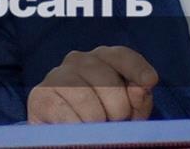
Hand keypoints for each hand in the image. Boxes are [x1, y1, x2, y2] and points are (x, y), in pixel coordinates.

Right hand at [27, 46, 157, 122]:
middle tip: (113, 123)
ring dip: (96, 121)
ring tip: (95, 128)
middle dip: (117, 110)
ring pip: (85, 98)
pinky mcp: (40, 95)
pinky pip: (64, 113)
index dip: (137, 68)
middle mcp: (80, 60)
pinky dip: (75, 126)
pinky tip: (77, 130)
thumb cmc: (102, 117)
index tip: (149, 82)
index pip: (122, 56)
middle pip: (107, 81)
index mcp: (104, 58)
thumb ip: (137, 98)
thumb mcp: (128, 109)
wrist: (66, 133)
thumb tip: (140, 88)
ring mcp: (58, 75)